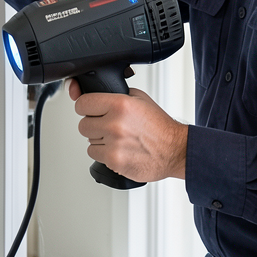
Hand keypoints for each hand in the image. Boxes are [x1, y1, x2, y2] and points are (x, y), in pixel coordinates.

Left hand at [68, 79, 186, 181]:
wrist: (174, 150)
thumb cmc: (159, 127)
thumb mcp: (139, 99)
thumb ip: (115, 95)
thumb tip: (94, 95)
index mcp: (120, 104)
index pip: (82, 103)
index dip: (86, 107)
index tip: (90, 109)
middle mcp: (115, 124)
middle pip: (83, 124)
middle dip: (94, 124)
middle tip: (108, 125)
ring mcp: (113, 144)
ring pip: (88, 141)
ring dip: (99, 140)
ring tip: (118, 138)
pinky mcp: (114, 161)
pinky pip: (95, 155)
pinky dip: (104, 153)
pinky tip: (119, 149)